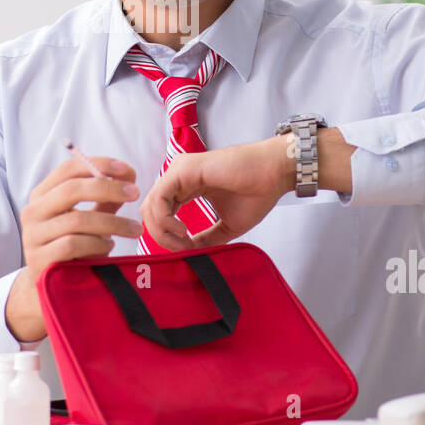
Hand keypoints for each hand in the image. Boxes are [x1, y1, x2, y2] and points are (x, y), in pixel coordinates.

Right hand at [5, 155, 143, 340]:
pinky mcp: (40, 260)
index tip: (127, 170)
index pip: (68, 169)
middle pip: (71, 190)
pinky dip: (97, 244)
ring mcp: (33, 237)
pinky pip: (73, 245)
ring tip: (133, 230)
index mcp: (42, 195)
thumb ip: (104, 198)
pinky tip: (109, 247)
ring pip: (77, 220)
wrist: (47, 287)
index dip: (98, 165)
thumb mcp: (88, 219)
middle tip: (135, 193)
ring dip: (113, 223)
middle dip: (108, 188)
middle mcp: (32, 212)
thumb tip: (129, 175)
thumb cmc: (72, 246)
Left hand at [139, 136, 294, 249]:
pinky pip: (159, 199)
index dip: (167, 236)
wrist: (274, 174)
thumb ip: (205, 239)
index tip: (187, 249)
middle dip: (160, 235)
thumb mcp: (226, 226)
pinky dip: (165, 220)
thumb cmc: (256, 193)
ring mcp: (179, 171)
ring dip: (162, 231)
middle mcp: (178, 176)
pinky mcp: (183, 170)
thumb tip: (188, 254)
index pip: (160, 212)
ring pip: (150, 205)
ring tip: (183, 240)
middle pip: (150, 210)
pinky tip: (183, 230)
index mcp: (185, 186)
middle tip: (182, 248)